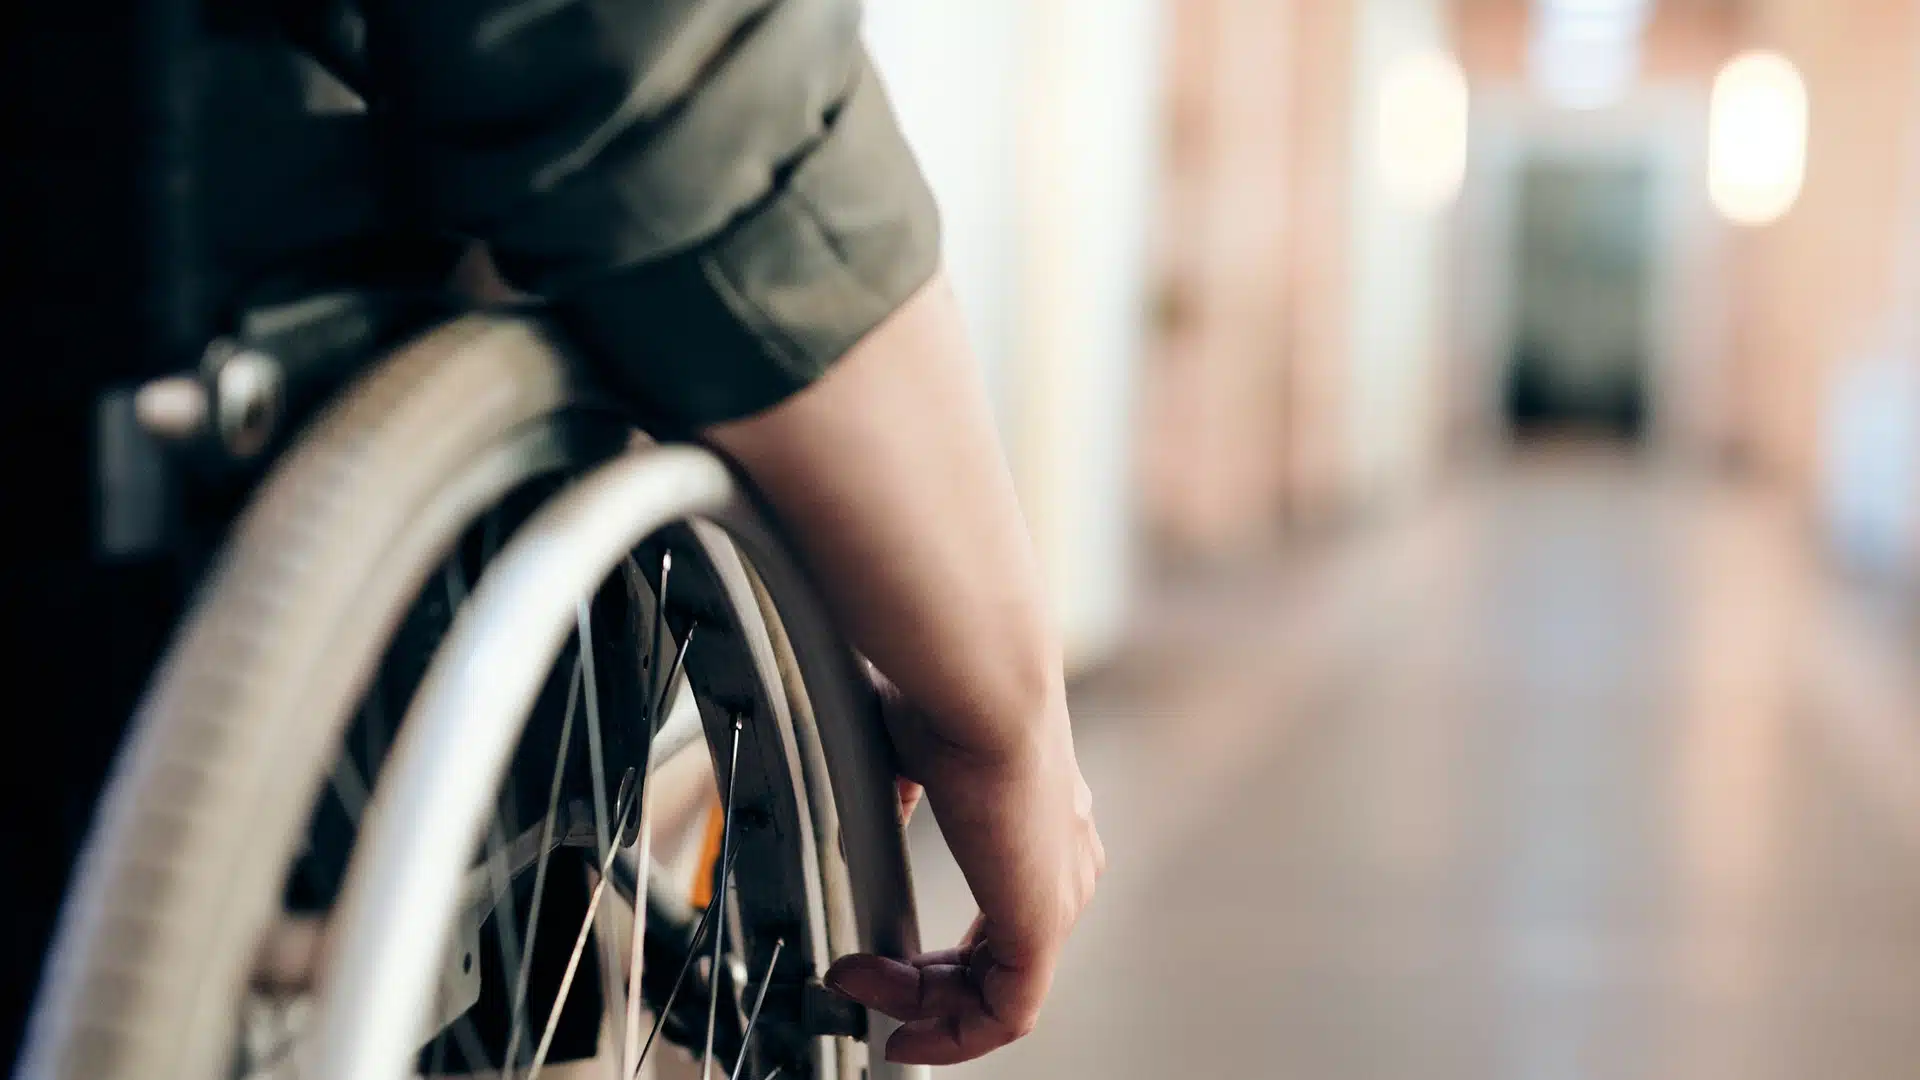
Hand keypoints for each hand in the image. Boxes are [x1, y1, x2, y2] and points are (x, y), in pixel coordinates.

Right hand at [826, 670, 1104, 1064]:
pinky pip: (1007, 1013)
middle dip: (922, 985)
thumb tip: (877, 814)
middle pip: (999, 961)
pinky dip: (951, 1032)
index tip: (881, 954)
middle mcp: (1064, 861)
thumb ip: (902, 794)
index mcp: (1044, 820)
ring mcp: (1059, 895)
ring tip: (861, 988)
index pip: (1004, 914)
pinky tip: (900, 1024)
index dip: (942, 950)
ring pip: (998, 990)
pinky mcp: (1043, 925)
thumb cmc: (948, 697)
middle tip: (860, 980)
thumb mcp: (914, 754)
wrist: (981, 689)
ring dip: (922, 1004)